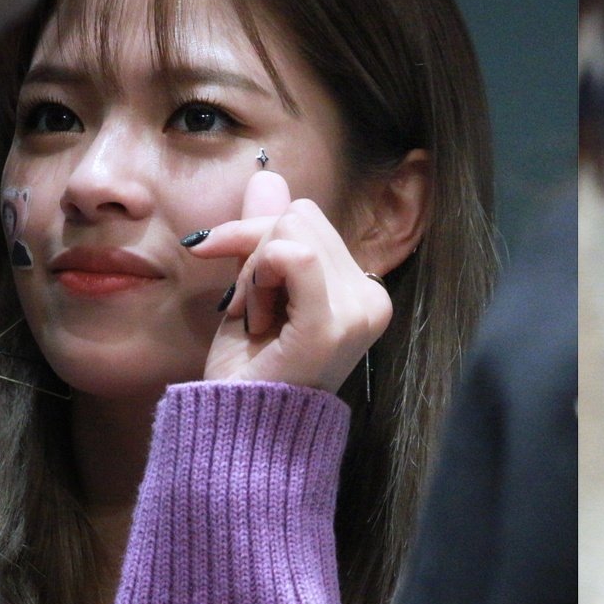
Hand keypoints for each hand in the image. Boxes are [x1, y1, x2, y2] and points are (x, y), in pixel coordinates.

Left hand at [191, 171, 390, 393]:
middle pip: (299, 215)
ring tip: (259, 321)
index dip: (257, 236)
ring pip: (289, 230)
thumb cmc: (251, 368)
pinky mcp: (331, 323)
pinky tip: (257, 318)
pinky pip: (290, 255)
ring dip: (255, 272)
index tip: (233, 278)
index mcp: (363, 290)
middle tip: (252, 309)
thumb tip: (268, 175)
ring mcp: (357, 311)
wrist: (243, 428)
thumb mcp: (256, 287)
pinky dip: (258, 279)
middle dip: (256, 252)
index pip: (307, 217)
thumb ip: (265, 233)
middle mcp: (371, 298)